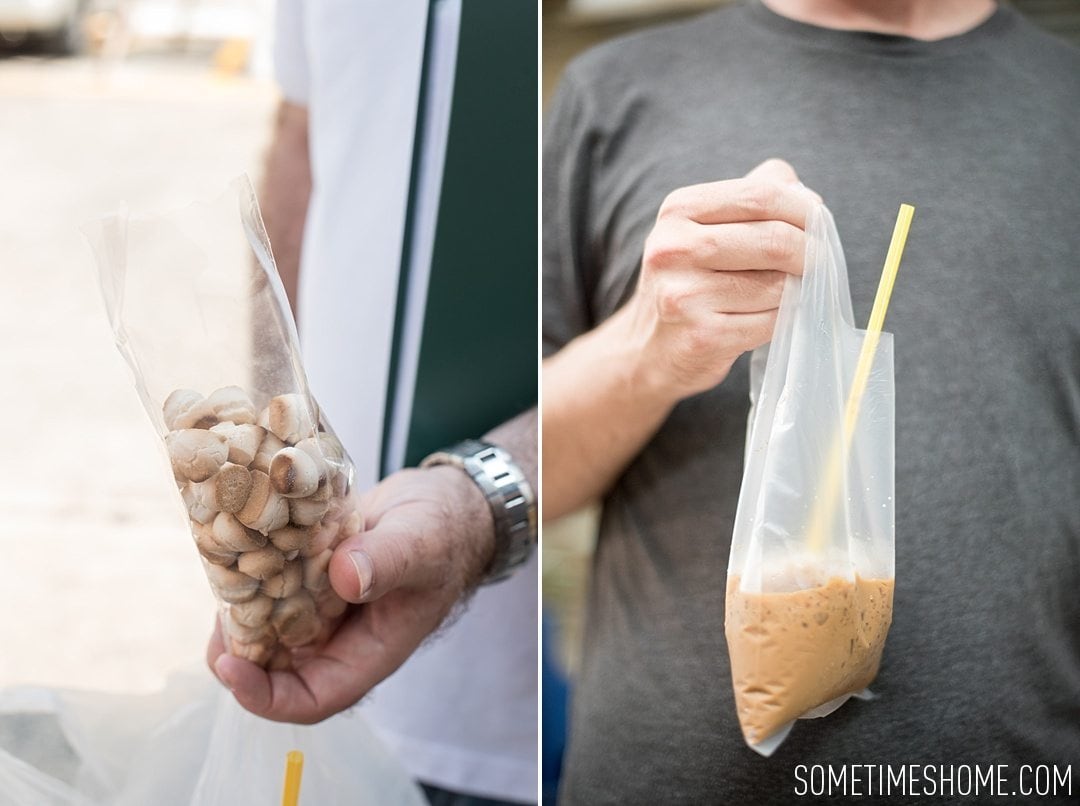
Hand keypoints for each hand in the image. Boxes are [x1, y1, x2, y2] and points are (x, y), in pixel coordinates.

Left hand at [207, 465, 494, 722]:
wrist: (441, 504)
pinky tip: (241, 545)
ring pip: (268, 629)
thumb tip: (346, 577)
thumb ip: (389, 561)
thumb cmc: (444, 532)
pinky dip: (252, 575)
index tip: (231, 666)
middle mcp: (340, 639)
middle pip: (277, 670)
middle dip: (239, 652)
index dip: (265, 696)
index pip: (312, 698)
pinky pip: (272, 590)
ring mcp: (323, 610)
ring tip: (225, 575)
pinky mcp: (311, 579)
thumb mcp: (421, 542)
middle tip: (219, 614)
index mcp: (370, 652)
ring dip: (240, 611)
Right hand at [624, 158, 820, 400]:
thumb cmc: (690, 282)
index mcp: (678, 210)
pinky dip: (782, 320)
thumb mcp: (704, 227)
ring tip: (786, 293)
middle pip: (774, 240)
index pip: (761, 197)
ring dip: (796, 291)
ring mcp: (684, 295)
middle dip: (811, 252)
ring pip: (777, 285)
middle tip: (820, 263)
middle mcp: (673, 249)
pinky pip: (770, 323)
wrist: (648, 348)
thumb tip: (808, 197)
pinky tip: (767, 318)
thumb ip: (754, 198)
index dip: (804, 211)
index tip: (819, 226)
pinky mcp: (701, 336)